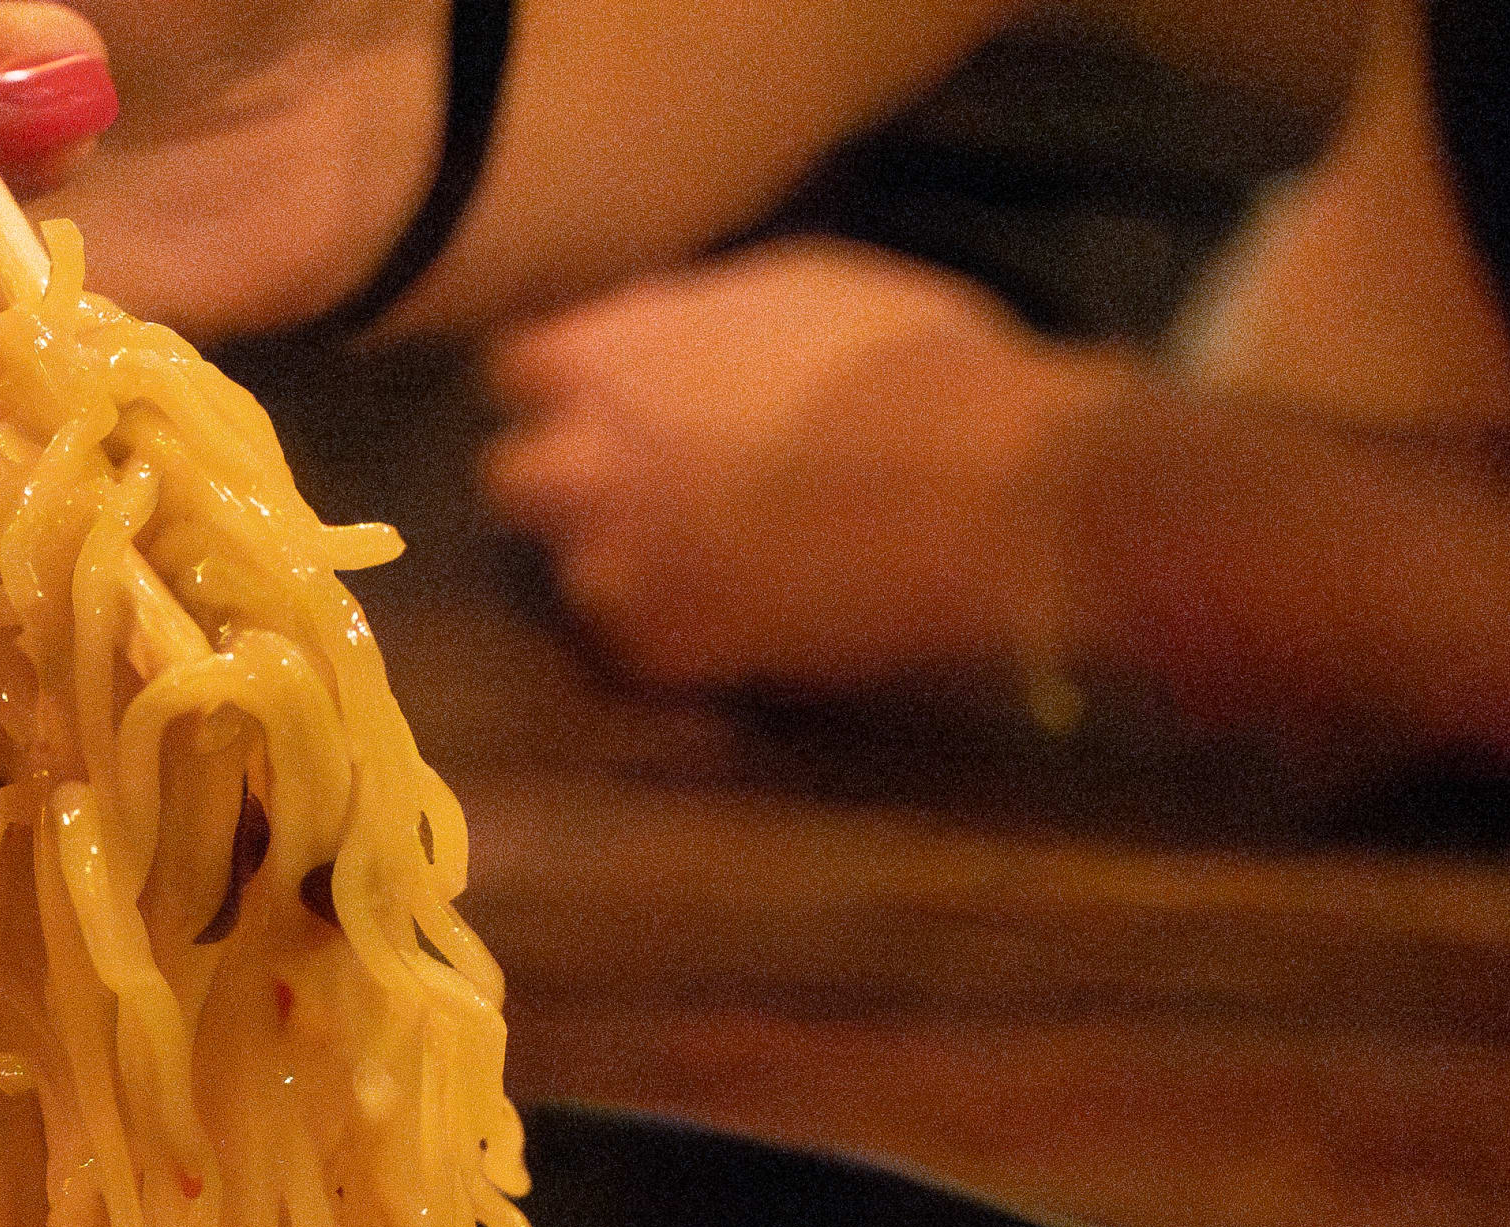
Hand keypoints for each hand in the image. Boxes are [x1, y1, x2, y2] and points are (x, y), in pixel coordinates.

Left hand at [482, 241, 1124, 693]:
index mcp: (601, 357)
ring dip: (621, 563)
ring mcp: (614, 573)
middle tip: (640, 484)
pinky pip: (639, 646)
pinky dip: (677, 633)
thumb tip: (662, 341)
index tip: (607, 393)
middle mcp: (579, 468)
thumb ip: (691, 323)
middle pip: (514, 479)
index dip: (567, 384)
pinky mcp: (668, 657)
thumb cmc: (913, 360)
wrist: (994, 492)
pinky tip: (741, 613)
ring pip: (573, 572)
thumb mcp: (789, 287)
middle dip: (567, 480)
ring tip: (705, 559)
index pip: (515, 370)